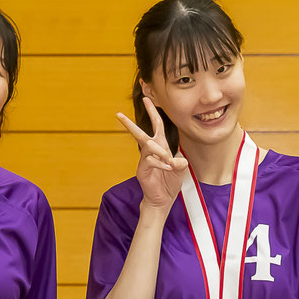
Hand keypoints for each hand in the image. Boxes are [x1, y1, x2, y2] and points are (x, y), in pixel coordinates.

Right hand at [115, 97, 188, 211]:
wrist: (163, 199)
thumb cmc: (170, 182)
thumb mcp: (180, 169)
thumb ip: (180, 162)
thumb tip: (175, 160)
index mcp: (160, 146)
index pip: (156, 126)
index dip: (153, 112)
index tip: (147, 99)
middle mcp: (150, 151)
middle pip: (140, 133)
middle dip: (130, 124)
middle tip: (118, 115)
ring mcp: (144, 160)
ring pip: (149, 147)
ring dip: (161, 152)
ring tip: (170, 162)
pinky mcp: (142, 170)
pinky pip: (151, 161)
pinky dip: (162, 164)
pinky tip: (168, 169)